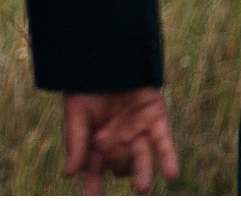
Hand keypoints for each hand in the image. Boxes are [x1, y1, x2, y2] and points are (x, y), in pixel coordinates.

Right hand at [63, 88, 178, 194]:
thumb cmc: (85, 82)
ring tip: (141, 188)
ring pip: (142, 160)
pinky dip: (168, 159)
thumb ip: (75, 142)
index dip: (92, 186)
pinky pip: (164, 144)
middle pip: (118, 165)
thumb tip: (69, 174)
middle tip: (106, 144)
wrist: (106, 54)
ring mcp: (138, 132)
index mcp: (95, 142)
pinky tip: (171, 174)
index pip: (93, 170)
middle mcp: (118, 141)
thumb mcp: (76, 111)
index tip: (92, 197)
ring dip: (142, 173)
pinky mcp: (156, 120)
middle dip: (115, 161)